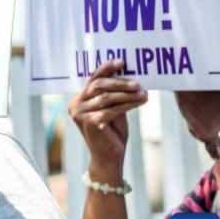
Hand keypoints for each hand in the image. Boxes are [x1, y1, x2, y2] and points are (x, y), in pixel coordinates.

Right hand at [68, 59, 147, 177]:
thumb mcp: (111, 109)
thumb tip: (127, 75)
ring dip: (128, 94)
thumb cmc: (112, 132)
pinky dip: (129, 104)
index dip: (106, 68)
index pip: (92, 79)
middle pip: (98, 85)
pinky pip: (113, 109)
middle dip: (119, 82)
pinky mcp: (91, 123)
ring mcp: (81, 114)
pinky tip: (142, 102)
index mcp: (78, 100)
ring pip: (107, 97)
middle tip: (137, 82)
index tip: (122, 61)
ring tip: (144, 92)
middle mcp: (75, 105)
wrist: (109, 157)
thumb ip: (113, 94)